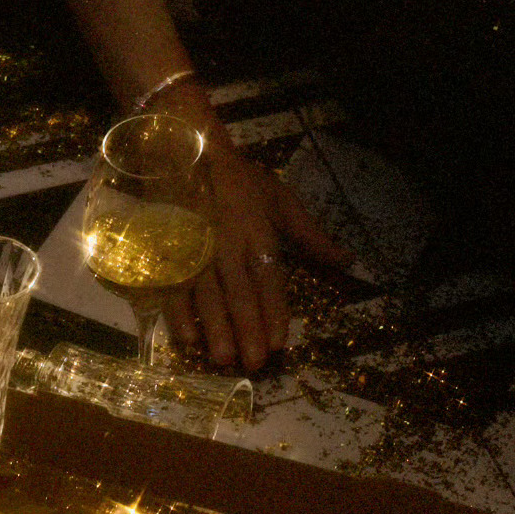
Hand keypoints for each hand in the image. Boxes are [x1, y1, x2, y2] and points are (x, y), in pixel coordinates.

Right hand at [166, 125, 356, 371]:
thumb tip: (347, 261)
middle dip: (246, 328)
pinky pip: (172, 285)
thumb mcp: (280, 198)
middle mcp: (225, 242)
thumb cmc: (239, 180)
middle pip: (238, 291)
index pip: (268, 277)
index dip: (274, 310)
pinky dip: (178, 313)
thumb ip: (311, 235)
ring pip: (205, 293)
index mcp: (256, 230)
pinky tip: (188, 339)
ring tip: (223, 359)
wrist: (183, 150)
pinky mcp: (167, 251)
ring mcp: (193, 248)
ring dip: (214, 328)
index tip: (279, 342)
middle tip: (253, 363)